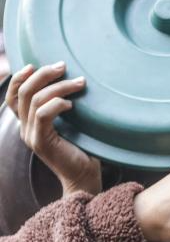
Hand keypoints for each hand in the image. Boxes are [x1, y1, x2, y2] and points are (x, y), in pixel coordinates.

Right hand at [5, 62, 100, 195]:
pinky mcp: (41, 143)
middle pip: (22, 92)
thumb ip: (62, 107)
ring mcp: (31, 136)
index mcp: (28, 124)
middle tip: (63, 66)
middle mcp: (25, 129)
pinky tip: (72, 105)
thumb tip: (73, 80)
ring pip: (35, 100)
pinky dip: (57, 104)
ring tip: (80, 83)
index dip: (19, 77)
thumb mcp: (71, 124)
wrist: (85, 177)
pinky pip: (42, 114)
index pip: (13, 96)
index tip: (34, 64)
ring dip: (59, 87)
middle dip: (42, 75)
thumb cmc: (84, 150)